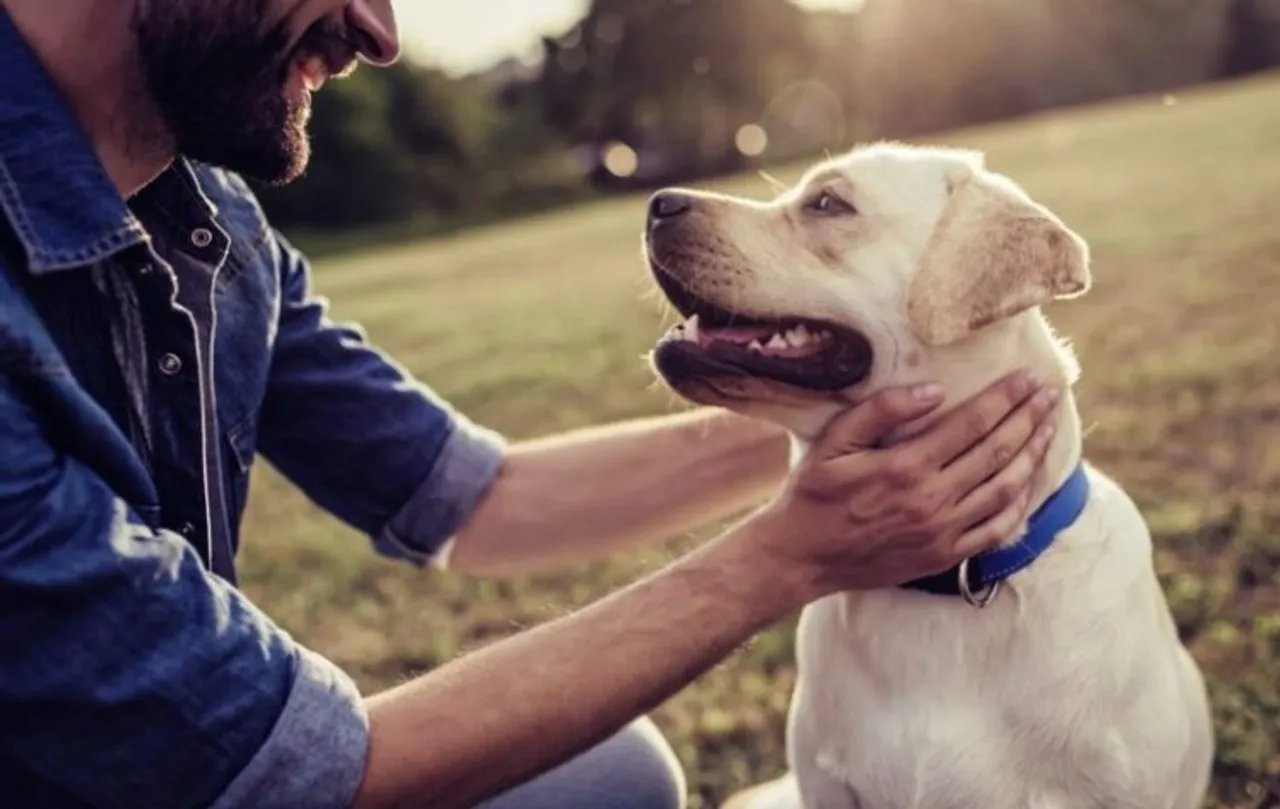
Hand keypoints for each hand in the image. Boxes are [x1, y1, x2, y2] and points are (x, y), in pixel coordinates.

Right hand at [747, 370, 1059, 599]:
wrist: (802, 556)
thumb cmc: (813, 493)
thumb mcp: (834, 442)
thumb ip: (880, 411)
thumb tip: (933, 390)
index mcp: (905, 466)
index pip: (972, 424)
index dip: (1005, 398)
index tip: (1029, 378)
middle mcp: (931, 500)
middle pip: (997, 452)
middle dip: (1029, 419)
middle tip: (1050, 394)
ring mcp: (942, 531)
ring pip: (1005, 489)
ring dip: (1032, 456)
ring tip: (1048, 429)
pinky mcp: (944, 556)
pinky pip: (996, 529)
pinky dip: (1020, 504)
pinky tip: (1028, 482)